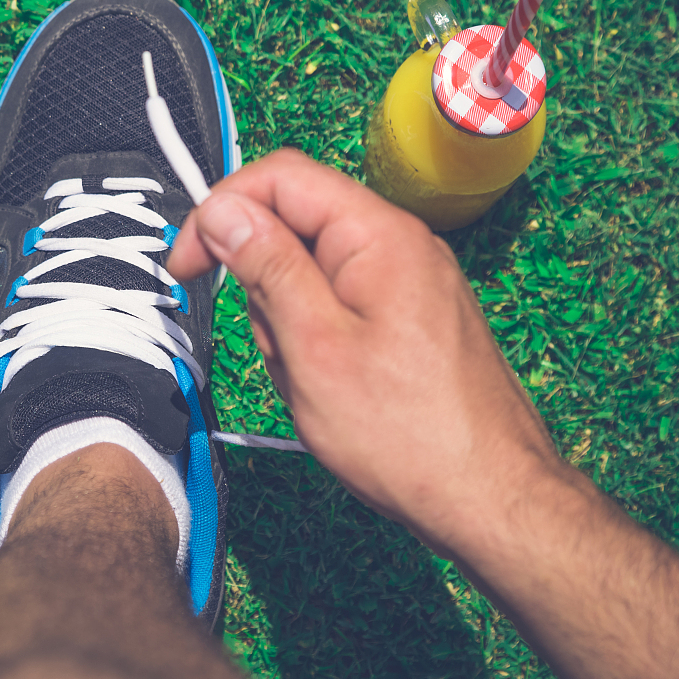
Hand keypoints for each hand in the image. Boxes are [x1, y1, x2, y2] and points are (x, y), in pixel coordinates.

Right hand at [167, 149, 564, 555]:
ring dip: (289, 327)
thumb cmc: (410, 436)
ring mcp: (408, 283)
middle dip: (261, 286)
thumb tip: (224, 210)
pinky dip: (316, 344)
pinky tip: (333, 392)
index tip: (187, 265)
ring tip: (313, 384)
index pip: (279, 177)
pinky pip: (339, 309)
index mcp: (378, 236)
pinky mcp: (409, 319)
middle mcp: (399, 245)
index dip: (220, 211)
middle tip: (278, 352)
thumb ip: (266, 266)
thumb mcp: (314, 347)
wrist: (491, 501)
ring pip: (310, 275)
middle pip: (293, 226)